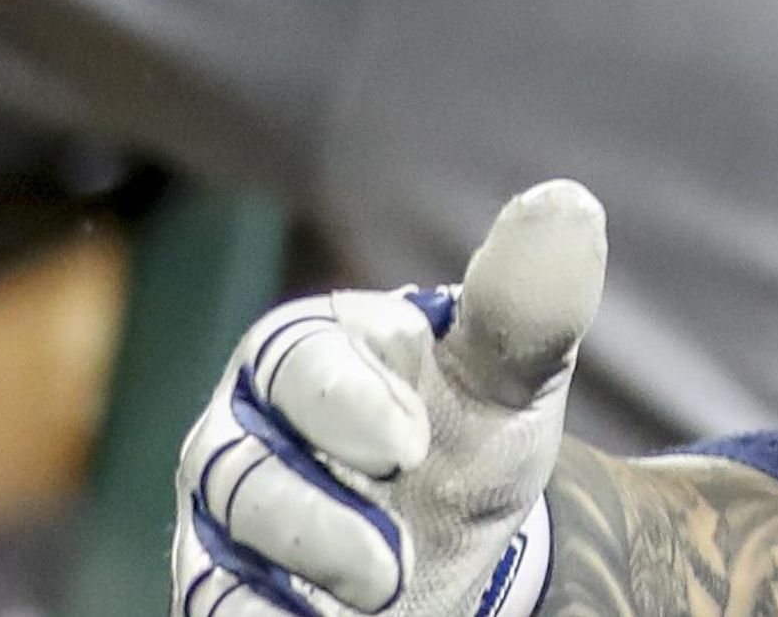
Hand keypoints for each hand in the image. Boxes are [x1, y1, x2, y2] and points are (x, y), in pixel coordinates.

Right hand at [172, 183, 606, 616]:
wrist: (464, 545)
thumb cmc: (474, 431)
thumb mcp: (512, 375)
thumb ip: (525, 305)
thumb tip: (566, 201)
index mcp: (312, 347)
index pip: (295, 361)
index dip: (346, 405)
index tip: (412, 446)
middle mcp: (244, 428)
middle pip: (233, 467)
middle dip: (315, 521)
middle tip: (394, 562)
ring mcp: (223, 518)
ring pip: (211, 555)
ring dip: (300, 581)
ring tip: (386, 593)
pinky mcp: (216, 591)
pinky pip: (212, 614)